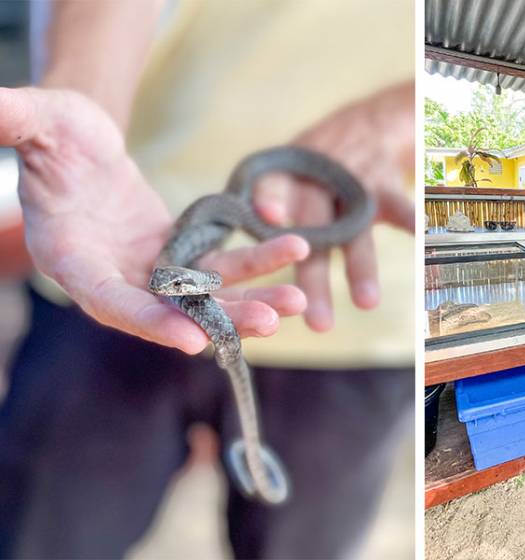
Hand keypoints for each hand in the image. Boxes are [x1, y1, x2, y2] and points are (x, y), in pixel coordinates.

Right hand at [1, 87, 308, 353]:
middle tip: (272, 321)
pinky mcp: (175, 257)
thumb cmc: (55, 131)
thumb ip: (15, 121)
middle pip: (170, 311)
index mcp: (71, 257)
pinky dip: (256, 263)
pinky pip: (219, 266)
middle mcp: (111, 276)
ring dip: (252, 299)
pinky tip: (295, 251)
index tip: (192, 341)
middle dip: (221, 319)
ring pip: (204, 296)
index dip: (147, 321)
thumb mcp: (36, 122)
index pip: (108, 300)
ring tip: (299, 298)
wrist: (81, 143)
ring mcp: (146, 271)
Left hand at [252, 81, 413, 330]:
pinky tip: (423, 243)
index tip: (267, 218)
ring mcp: (353, 181)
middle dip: (315, 275)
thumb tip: (223, 257)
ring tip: (366, 305)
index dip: (270, 200)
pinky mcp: (385, 182)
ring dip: (361, 265)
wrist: (368, 125)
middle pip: (314, 229)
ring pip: (355, 227)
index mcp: (288, 177)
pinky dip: (412, 223)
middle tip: (316, 323)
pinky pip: (400, 206)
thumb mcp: (288, 173)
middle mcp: (318, 181)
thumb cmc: (316, 164)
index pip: (273, 186)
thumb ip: (265, 208)